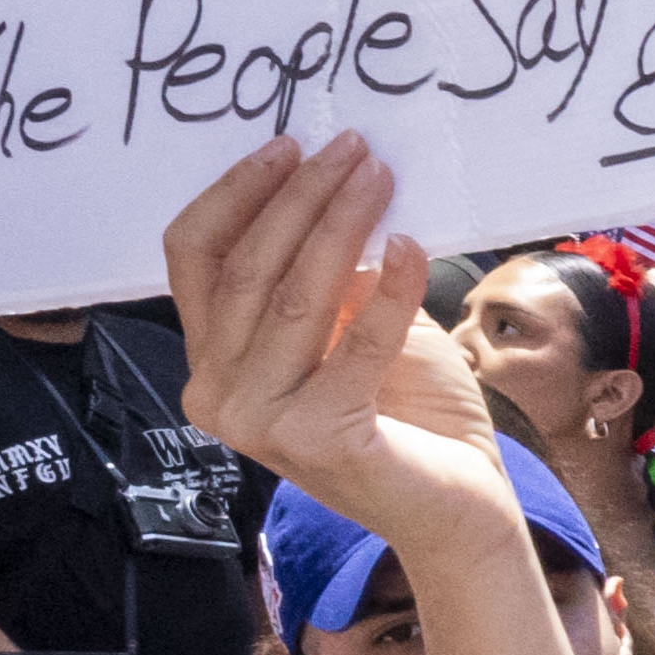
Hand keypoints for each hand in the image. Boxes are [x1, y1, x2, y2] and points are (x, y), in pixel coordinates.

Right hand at [160, 135, 512, 548]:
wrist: (458, 509)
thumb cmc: (408, 410)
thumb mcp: (355, 323)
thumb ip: (328, 273)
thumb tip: (336, 185)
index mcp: (213, 361)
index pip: (196, 260)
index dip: (236, 196)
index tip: (287, 146)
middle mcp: (218, 394)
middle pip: (247, 269)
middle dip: (300, 197)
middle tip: (350, 148)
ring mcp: (260, 424)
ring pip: (294, 297)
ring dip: (341, 226)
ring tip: (379, 178)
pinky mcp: (319, 442)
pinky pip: (356, 343)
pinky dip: (390, 290)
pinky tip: (414, 247)